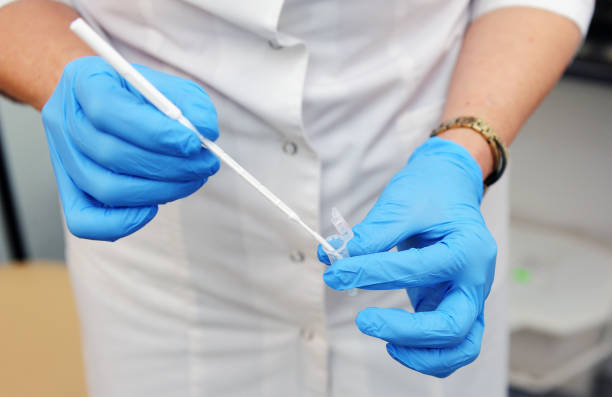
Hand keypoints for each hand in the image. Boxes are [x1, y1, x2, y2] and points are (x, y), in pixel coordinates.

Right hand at [42, 56, 218, 240]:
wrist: (105, 103)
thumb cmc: (139, 94)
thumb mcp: (168, 86)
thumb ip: (190, 103)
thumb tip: (206, 130)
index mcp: (84, 82)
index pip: (108, 110)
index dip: (154, 132)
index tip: (193, 143)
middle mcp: (64, 120)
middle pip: (109, 154)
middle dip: (168, 165)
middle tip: (205, 164)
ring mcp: (62, 159)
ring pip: (105, 188)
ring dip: (159, 191)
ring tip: (192, 179)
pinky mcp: (69, 191)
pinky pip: (84, 221)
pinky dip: (122, 222)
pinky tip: (153, 207)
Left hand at [317, 137, 496, 376]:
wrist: (450, 187)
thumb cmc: (431, 192)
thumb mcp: (403, 203)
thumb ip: (373, 233)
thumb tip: (335, 258)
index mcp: (468, 248)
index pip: (417, 270)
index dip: (370, 272)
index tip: (336, 272)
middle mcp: (476, 279)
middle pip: (452, 325)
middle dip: (405, 331)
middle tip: (364, 321)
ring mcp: (468, 297)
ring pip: (460, 347)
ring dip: (423, 355)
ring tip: (386, 343)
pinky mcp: (453, 305)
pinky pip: (450, 344)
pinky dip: (427, 353)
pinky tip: (395, 342)